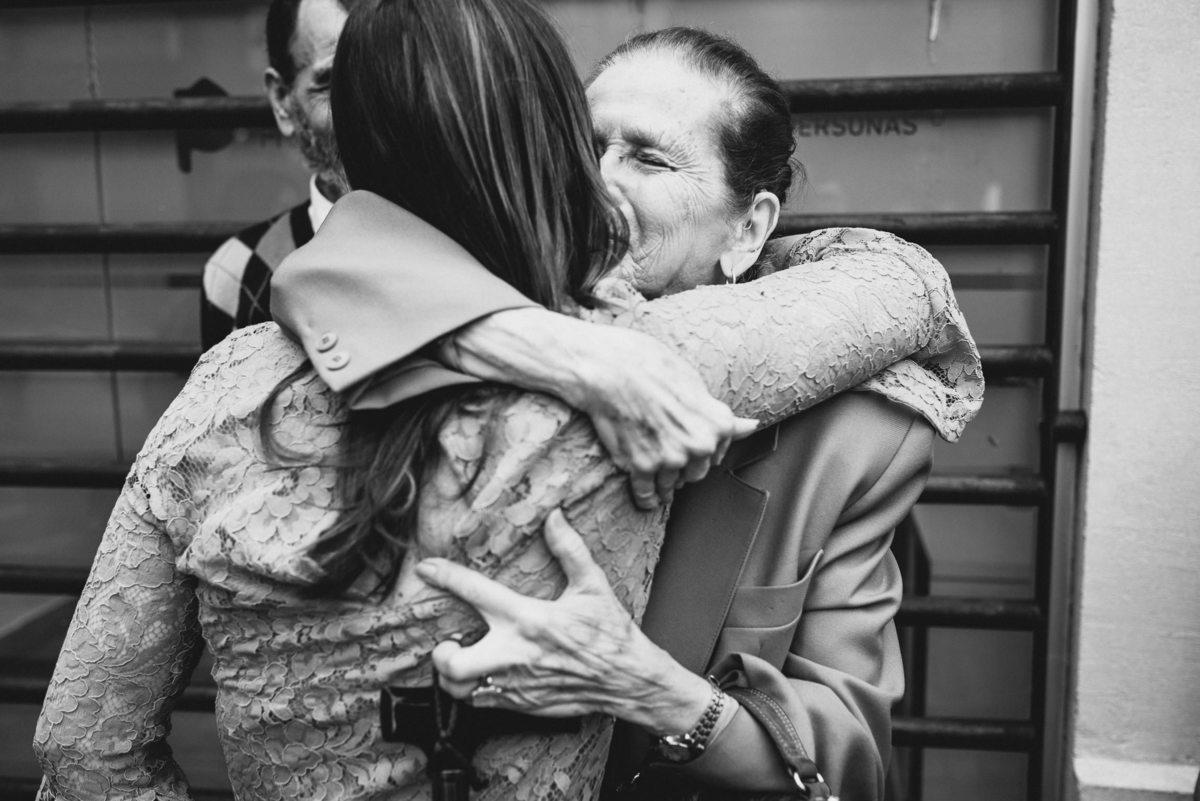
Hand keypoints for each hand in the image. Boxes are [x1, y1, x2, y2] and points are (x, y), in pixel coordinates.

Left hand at [416, 510, 710, 734]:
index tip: (426, 569)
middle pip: (452, 663)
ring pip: (460, 690)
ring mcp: (516, 684)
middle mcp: (515, 654)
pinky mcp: (521, 705)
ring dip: (453, 676)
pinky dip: (474, 691)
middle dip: (440, 653)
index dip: (445, 576)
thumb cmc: (610, 633)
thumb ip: (569, 550)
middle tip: (446, 643)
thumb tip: (554, 516)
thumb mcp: (592, 586)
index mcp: (529, 619)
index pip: (476, 592)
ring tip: (460, 661)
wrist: (628, 680)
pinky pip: (481, 704)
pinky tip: (484, 677)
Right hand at [561, 325, 757, 509]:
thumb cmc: (652, 366)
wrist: (612, 368)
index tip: (691, 448)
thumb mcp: (695, 384)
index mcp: (718, 424)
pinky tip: (646, 499)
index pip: (717, 453)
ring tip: (658, 482)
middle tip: (669, 457)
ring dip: (665, 486)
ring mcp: (671, 458)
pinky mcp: (642, 466)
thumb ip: (720, 414)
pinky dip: (646, 498)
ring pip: (672, 484)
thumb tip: (752, 426)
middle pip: (696, 473)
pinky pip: (646, 492)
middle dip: (684, 467)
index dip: (702, 450)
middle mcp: (700, 445)